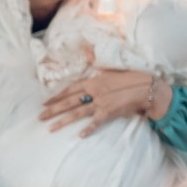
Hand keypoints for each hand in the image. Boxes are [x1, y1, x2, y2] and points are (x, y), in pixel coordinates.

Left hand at [42, 67, 165, 134]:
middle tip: (40, 117)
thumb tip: (87, 51)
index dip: (57, 96)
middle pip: (69, 102)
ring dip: (63, 121)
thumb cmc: (131, 77)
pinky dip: (88, 129)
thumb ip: (97, 63)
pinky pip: (96, 122)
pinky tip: (79, 136)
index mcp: (93, 81)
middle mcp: (93, 92)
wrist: (146, 87)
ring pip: (77, 113)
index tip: (45, 103)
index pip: (70, 89)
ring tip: (50, 128)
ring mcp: (100, 103)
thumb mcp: (112, 68)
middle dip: (53, 110)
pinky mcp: (109, 112)